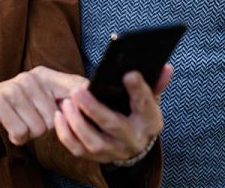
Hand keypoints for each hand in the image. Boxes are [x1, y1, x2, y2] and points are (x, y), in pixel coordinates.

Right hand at [0, 66, 87, 145]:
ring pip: (39, 128)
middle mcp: (30, 77)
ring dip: (29, 133)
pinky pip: (21, 132)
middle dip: (44, 127)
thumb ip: (66, 96)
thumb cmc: (18, 107)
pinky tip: (10, 128)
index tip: (81, 115)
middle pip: (56, 118)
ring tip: (19, 122)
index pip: (76, 87)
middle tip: (30, 119)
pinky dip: (17, 137)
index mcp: (45, 75)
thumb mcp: (42, 99)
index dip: (81, 106)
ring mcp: (13, 88)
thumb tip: (92, 96)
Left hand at [54, 64, 172, 162]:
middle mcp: (133, 140)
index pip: (146, 104)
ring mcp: (114, 151)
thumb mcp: (150, 98)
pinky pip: (79, 150)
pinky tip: (59, 117)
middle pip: (114, 125)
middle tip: (77, 90)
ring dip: (77, 123)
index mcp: (150, 121)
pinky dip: (66, 135)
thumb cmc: (139, 113)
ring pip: (94, 142)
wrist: (135, 143)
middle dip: (94, 108)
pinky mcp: (97, 157)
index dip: (138, 89)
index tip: (128, 74)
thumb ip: (156, 83)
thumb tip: (165, 67)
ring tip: (66, 103)